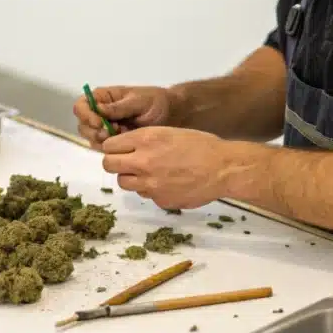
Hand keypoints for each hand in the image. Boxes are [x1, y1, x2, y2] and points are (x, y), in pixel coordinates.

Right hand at [73, 86, 184, 149]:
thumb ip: (118, 107)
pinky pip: (103, 148)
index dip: (86, 115)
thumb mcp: (138, 101)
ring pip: (91, 138)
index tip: (99, 123)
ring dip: (101, 141)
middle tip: (111, 133)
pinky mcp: (114, 141)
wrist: (172, 115)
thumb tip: (98, 109)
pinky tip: (125, 143)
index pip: (82, 105)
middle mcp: (100, 113)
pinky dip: (111, 148)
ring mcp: (106, 128)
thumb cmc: (155, 102)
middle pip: (83, 124)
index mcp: (103, 97)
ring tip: (120, 137)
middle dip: (93, 131)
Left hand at [101, 126, 232, 209]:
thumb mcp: (169, 132)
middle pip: (109, 165)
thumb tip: (125, 148)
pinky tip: (168, 183)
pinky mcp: (159, 200)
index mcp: (146, 139)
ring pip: (123, 183)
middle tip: (126, 162)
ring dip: (131, 178)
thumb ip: (145, 140)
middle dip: (114, 162)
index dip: (113, 147)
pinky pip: (145, 194)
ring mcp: (150, 184)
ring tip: (149, 173)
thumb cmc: (201, 145)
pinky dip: (151, 190)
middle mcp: (143, 162)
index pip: (109, 145)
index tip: (119, 149)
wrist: (223, 168)